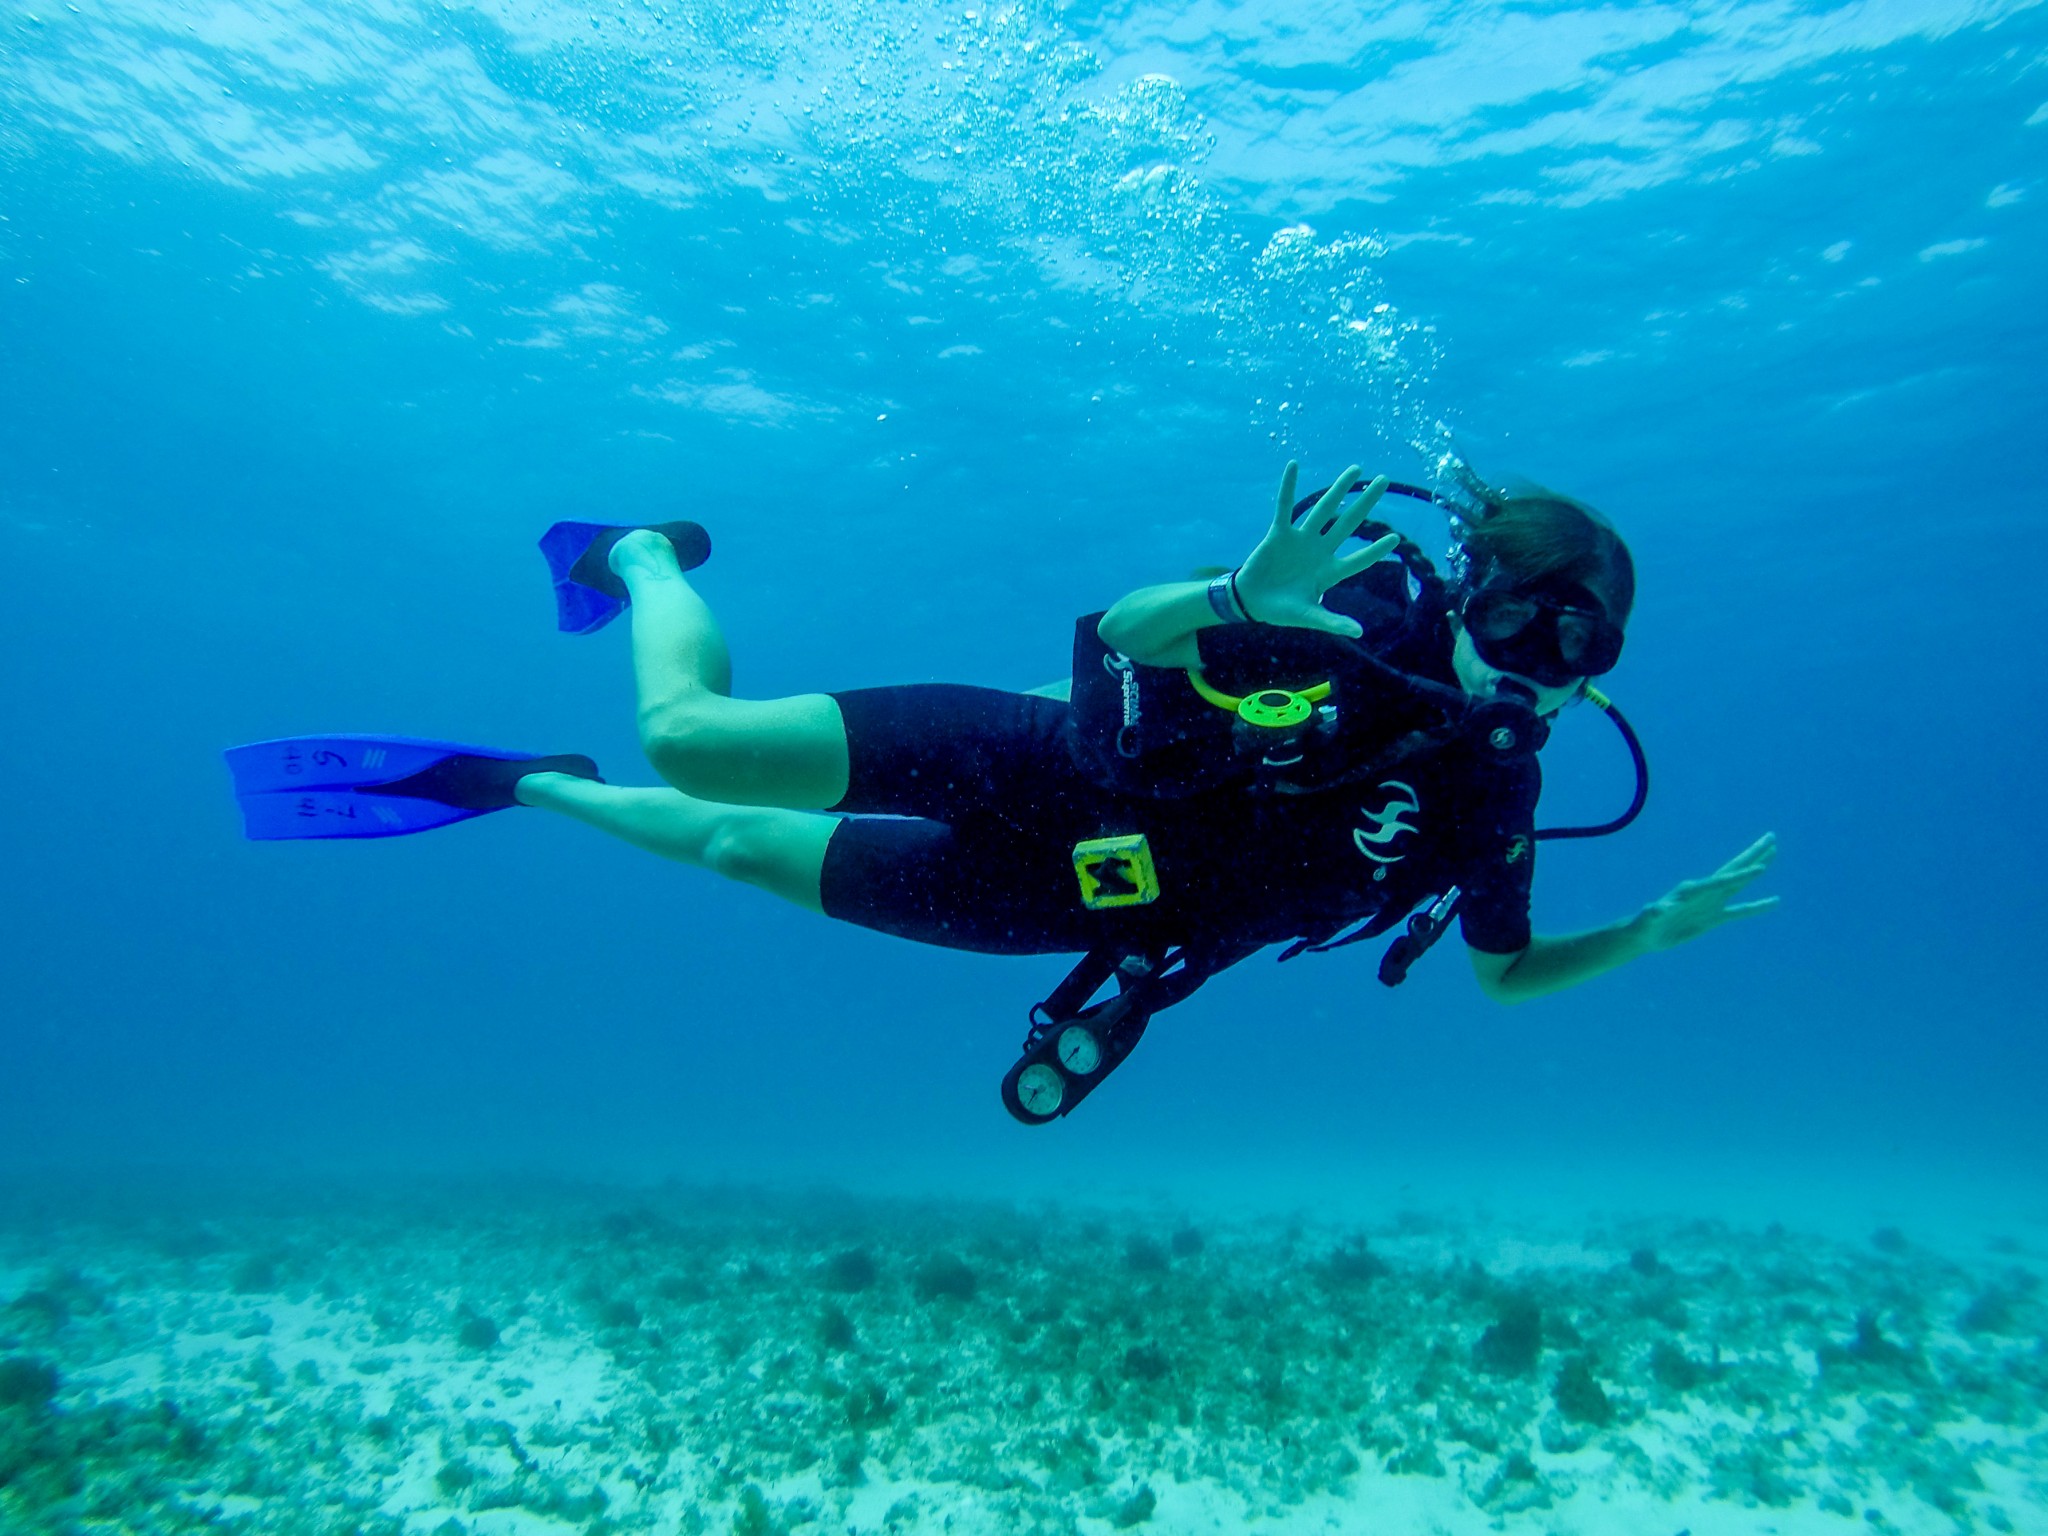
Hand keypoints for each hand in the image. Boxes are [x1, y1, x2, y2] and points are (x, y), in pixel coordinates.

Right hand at [1232, 462, 1400, 636]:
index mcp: (1329, 572)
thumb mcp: (1308, 617)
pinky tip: (1293, 465)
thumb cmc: (1281, 611)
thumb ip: (1332, 622)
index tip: (1395, 539)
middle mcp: (1320, 550)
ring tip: (1356, 469)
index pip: (1358, 559)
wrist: (1251, 601)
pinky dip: (1288, 487)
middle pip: (1349, 523)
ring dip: (1339, 489)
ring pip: (1324, 509)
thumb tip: (1359, 632)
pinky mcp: (1279, 533)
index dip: (1375, 551)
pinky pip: (1284, 506)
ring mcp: (1301, 539)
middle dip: (1366, 503)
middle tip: (1384, 481)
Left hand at [1637, 833, 1779, 952]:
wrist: (1646, 936)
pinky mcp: (1713, 918)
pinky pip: (1741, 911)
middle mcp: (1704, 891)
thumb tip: (1659, 908)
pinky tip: (1774, 901)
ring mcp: (1710, 903)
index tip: (1759, 868)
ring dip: (1755, 869)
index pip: (1720, 881)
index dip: (1739, 876)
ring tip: (1773, 853)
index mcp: (1691, 889)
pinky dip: (1757, 907)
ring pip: (1739, 884)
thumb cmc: (1644, 925)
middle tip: (1771, 837)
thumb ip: (1654, 912)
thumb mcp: (1648, 918)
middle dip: (1753, 854)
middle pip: (1734, 869)